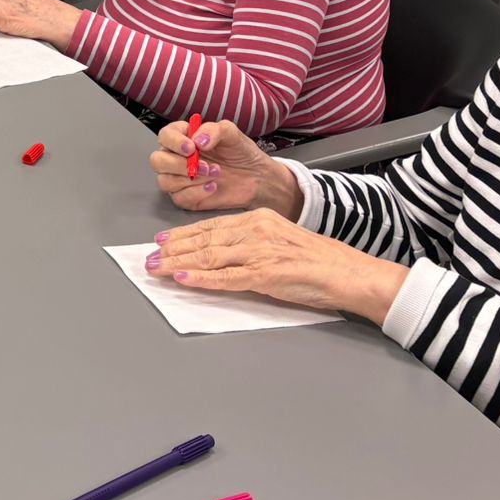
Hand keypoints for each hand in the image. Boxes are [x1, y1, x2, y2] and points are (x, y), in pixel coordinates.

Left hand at [146, 209, 405, 322]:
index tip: (163, 241)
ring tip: (156, 268)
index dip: (184, 235)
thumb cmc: (320, 261)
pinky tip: (182, 279)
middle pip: (204, 240)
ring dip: (178, 264)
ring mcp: (259, 252)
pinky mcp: (265, 274)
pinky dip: (200, 279)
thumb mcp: (281, 241)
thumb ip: (252, 243)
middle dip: (173, 249)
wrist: (349, 272)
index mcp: (259, 219)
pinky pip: (225, 278)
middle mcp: (255, 231)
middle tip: (149, 256)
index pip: (212, 226)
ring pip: (208, 257)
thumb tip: (223, 255)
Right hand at [148, 118, 301, 215]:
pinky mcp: (186, 197)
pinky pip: (179, 198)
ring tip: (215, 174)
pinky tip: (213, 187)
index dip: (174, 142)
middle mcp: (176, 158)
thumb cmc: (241, 153)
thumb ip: (213, 130)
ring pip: (165, 181)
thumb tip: (198, 140)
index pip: (164, 136)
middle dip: (178, 164)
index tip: (191, 147)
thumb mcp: (231, 133)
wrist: (256, 177)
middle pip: (157, 161)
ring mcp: (179, 179)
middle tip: (204, 165)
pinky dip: (196, 193)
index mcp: (183, 138)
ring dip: (191, 179)